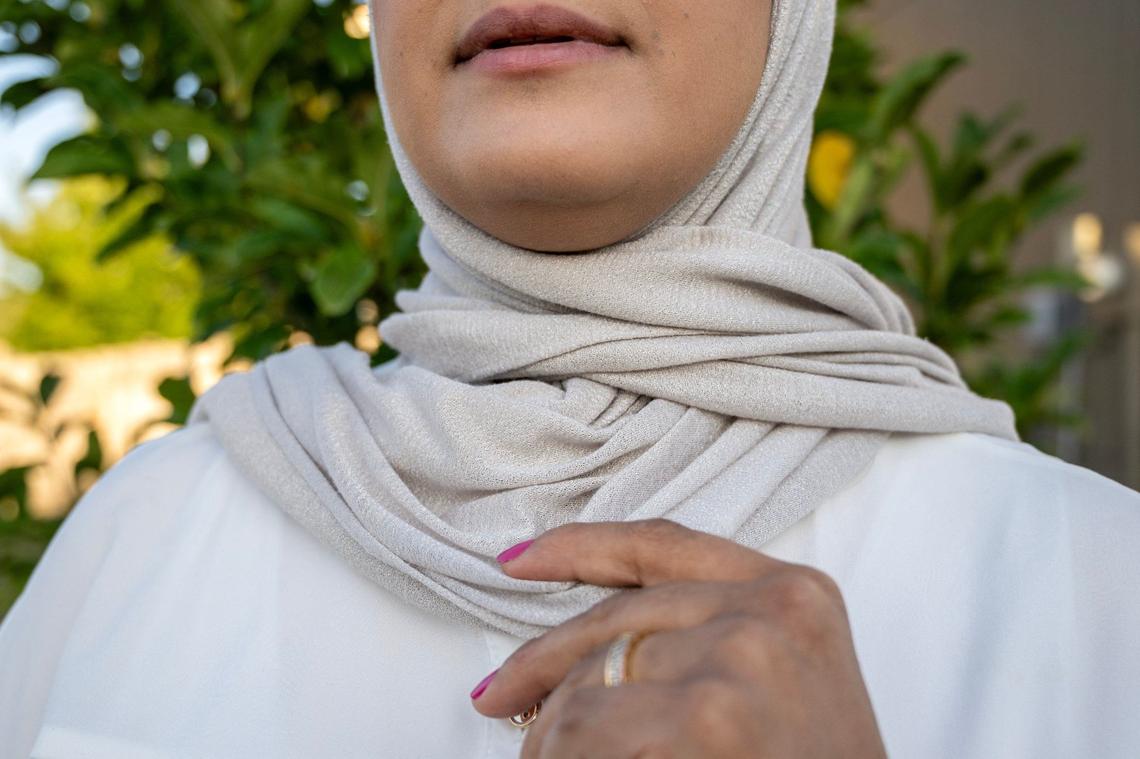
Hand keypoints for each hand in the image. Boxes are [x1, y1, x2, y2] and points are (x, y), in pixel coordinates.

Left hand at [471, 519, 886, 758]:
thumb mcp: (779, 684)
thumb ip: (702, 640)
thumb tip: (583, 652)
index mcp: (795, 595)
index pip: (663, 547)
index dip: (579, 548)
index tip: (519, 558)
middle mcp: (772, 612)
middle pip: (613, 620)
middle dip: (542, 665)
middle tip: (499, 698)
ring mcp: (741, 660)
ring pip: (587, 681)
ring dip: (552, 731)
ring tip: (548, 758)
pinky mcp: (709, 716)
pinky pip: (586, 727)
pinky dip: (559, 755)